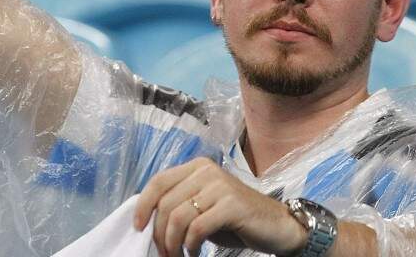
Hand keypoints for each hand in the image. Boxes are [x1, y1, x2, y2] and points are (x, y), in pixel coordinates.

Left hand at [133, 158, 306, 256]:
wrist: (277, 225)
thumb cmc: (236, 219)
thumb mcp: (203, 207)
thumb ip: (180, 206)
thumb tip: (148, 222)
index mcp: (197, 167)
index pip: (158, 181)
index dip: (143, 205)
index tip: (138, 228)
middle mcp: (206, 171)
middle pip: (165, 203)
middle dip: (159, 234)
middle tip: (164, 253)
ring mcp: (219, 186)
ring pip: (178, 217)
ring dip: (173, 243)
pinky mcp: (231, 205)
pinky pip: (197, 228)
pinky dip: (190, 245)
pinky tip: (195, 253)